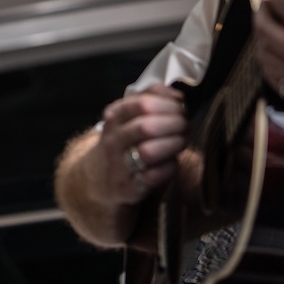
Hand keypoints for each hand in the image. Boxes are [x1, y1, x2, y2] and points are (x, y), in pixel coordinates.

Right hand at [93, 86, 187, 204]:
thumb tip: (178, 96)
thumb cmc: (124, 140)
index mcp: (114, 117)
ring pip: (148, 152)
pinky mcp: (129, 187)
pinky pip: (154, 176)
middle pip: (146, 127)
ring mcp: (119, 165)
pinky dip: (169, 167)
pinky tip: (172, 161)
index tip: (180, 108)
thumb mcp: (129, 114)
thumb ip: (153, 96)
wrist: (98, 178)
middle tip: (185, 125)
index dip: (168, 105)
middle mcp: (114, 140)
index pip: (142, 104)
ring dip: (173, 145)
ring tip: (181, 142)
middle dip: (174, 124)